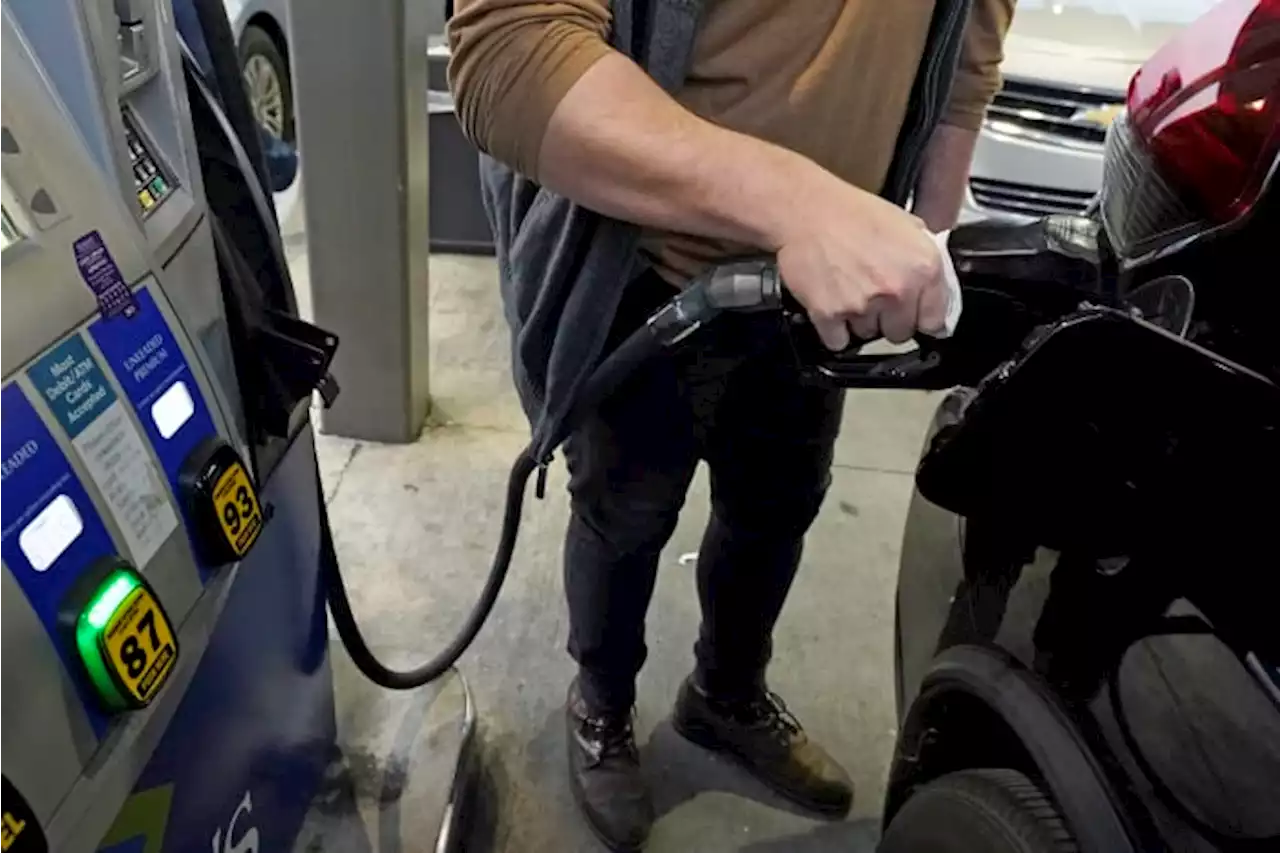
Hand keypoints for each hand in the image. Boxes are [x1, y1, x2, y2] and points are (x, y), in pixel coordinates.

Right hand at [774, 173, 949, 349]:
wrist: (806, 210)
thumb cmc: (852, 212)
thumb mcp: (906, 225)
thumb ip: (924, 260)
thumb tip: (934, 289)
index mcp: (924, 267)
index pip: (934, 322)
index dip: (920, 318)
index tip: (912, 316)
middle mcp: (897, 289)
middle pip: (900, 334)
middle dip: (888, 320)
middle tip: (872, 297)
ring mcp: (863, 304)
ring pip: (867, 336)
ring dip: (859, 322)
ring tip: (848, 292)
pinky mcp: (830, 314)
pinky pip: (838, 342)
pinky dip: (834, 331)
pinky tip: (832, 306)